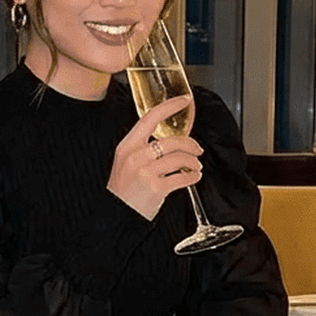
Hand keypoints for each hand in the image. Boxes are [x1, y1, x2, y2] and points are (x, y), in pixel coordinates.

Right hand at [107, 96, 201, 221]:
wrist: (117, 215)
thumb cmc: (124, 190)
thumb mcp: (126, 162)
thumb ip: (143, 149)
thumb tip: (172, 140)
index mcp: (127, 146)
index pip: (150, 118)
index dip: (169, 106)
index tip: (184, 100)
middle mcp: (135, 157)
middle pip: (172, 141)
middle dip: (191, 144)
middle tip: (197, 150)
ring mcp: (145, 172)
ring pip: (179, 158)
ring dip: (193, 163)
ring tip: (195, 167)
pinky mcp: (156, 188)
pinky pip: (182, 178)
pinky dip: (192, 177)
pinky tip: (193, 178)